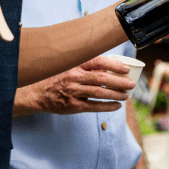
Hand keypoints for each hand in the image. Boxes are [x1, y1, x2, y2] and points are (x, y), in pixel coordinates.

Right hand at [13, 55, 133, 116]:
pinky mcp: (73, 105)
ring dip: (116, 94)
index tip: (126, 68)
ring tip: (127, 95)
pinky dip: (107, 106)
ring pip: (99, 92)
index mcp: (75, 65)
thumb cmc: (58, 77)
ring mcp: (73, 92)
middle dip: (119, 81)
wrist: (37, 93)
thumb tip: (111, 65)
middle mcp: (74, 77)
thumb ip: (86, 66)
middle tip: (131, 84)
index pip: (97, 62)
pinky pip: (93, 106)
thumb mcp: (69, 66)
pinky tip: (117, 106)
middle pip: (101, 78)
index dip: (113, 65)